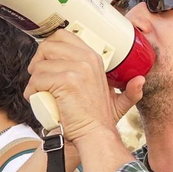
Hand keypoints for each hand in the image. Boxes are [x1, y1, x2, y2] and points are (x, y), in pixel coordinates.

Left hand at [27, 30, 144, 141]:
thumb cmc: (99, 119)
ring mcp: (77, 69)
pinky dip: (32, 91)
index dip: (49, 47)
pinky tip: (37, 99)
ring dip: (34, 80)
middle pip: (48, 46)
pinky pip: (37, 79)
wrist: (96, 135)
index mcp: (94, 59)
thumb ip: (130, 90)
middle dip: (37, 61)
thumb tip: (140, 80)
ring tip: (40, 92)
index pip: (63, 36)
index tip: (44, 61)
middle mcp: (87, 60)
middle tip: (38, 76)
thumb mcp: (117, 101)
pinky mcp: (66, 81)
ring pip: (40, 65)